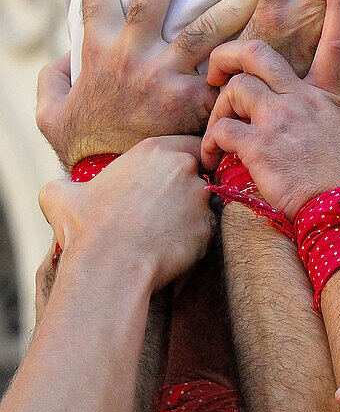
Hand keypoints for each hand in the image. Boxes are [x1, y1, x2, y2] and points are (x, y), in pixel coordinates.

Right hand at [36, 0, 257, 169]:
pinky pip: (226, 74)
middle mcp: (133, 56)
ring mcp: (166, 79)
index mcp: (98, 49)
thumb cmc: (86, 150)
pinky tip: (272, 45)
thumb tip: (60, 58)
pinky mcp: (195, 105)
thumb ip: (54, 80)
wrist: (114, 189)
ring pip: (204, 27)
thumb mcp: (52, 113)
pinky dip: (247, 60)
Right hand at [38, 136, 215, 290]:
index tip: (168, 179)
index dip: (180, 161)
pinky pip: (207, 230)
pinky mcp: (208, 228)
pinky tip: (170, 249)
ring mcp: (200, 198)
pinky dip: (194, 238)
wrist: (109, 267)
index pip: (187, 144)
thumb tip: (59, 190)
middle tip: (164, 209)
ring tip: (164, 232)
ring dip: (191, 213)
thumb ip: (66, 184)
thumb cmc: (85, 229)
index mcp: (154, 150)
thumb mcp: (61, 196)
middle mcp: (183, 168)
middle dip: (186, 187)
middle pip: (198, 172)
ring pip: (204, 202)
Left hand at [202, 0, 339, 219]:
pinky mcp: (258, 146)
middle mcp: (302, 99)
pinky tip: (213, 161)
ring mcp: (279, 119)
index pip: (338, 39)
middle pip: (256, 53)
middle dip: (229, 55)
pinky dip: (211, 145)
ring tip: (217, 134)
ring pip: (234, 90)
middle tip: (217, 70)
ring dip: (220, 109)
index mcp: (329, 97)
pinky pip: (221, 130)